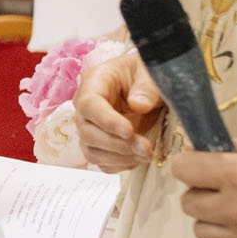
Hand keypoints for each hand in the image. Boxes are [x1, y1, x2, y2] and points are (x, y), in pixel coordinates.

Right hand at [75, 51, 164, 170]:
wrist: (149, 83)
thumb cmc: (146, 72)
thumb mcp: (150, 71)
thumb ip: (146, 87)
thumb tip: (138, 105)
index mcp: (94, 82)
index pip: (89, 105)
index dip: (106, 121)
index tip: (129, 131)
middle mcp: (86, 106)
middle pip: (87, 132)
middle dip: (116, 144)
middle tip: (145, 148)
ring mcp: (91, 127)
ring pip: (91, 150)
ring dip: (118, 158)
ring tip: (146, 155)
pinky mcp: (100, 143)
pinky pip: (102, 161)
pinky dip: (119, 165)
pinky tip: (138, 158)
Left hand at [170, 139, 236, 237]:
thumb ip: (229, 149)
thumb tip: (193, 153)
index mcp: (236, 174)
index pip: (182, 169)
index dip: (189, 167)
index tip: (199, 168)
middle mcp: (234, 208)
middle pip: (188, 204)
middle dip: (202, 195)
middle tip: (223, 192)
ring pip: (202, 231)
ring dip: (215, 222)